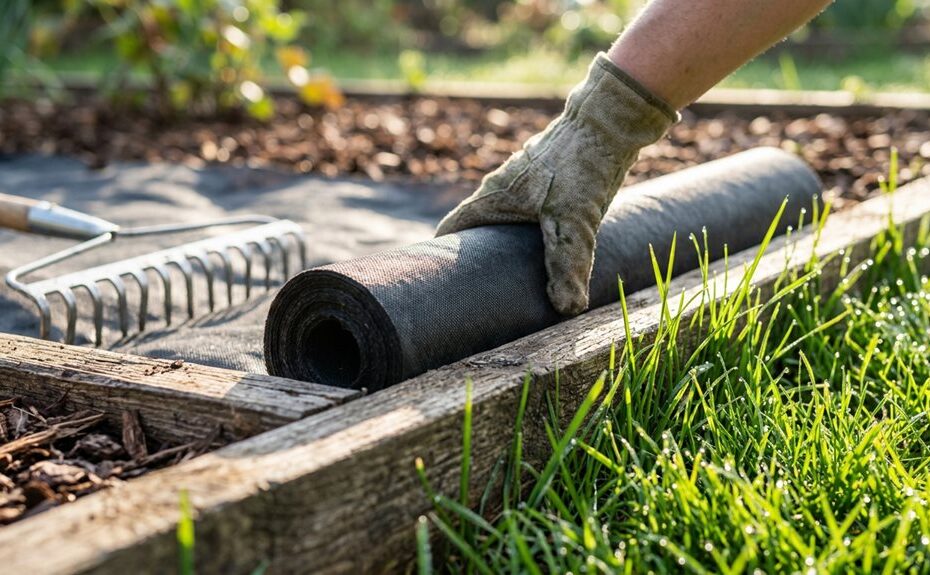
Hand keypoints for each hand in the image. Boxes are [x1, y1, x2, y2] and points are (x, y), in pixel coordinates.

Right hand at [436, 54, 676, 315]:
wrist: (610, 120)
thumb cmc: (582, 164)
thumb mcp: (574, 220)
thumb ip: (568, 265)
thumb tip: (567, 309)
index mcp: (491, 197)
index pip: (452, 231)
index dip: (440, 259)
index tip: (442, 287)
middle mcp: (501, 189)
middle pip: (477, 231)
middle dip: (479, 262)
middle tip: (485, 295)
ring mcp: (524, 184)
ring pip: (505, 224)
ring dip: (508, 249)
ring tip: (521, 282)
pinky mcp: (548, 182)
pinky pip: (530, 217)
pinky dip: (532, 237)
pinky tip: (554, 253)